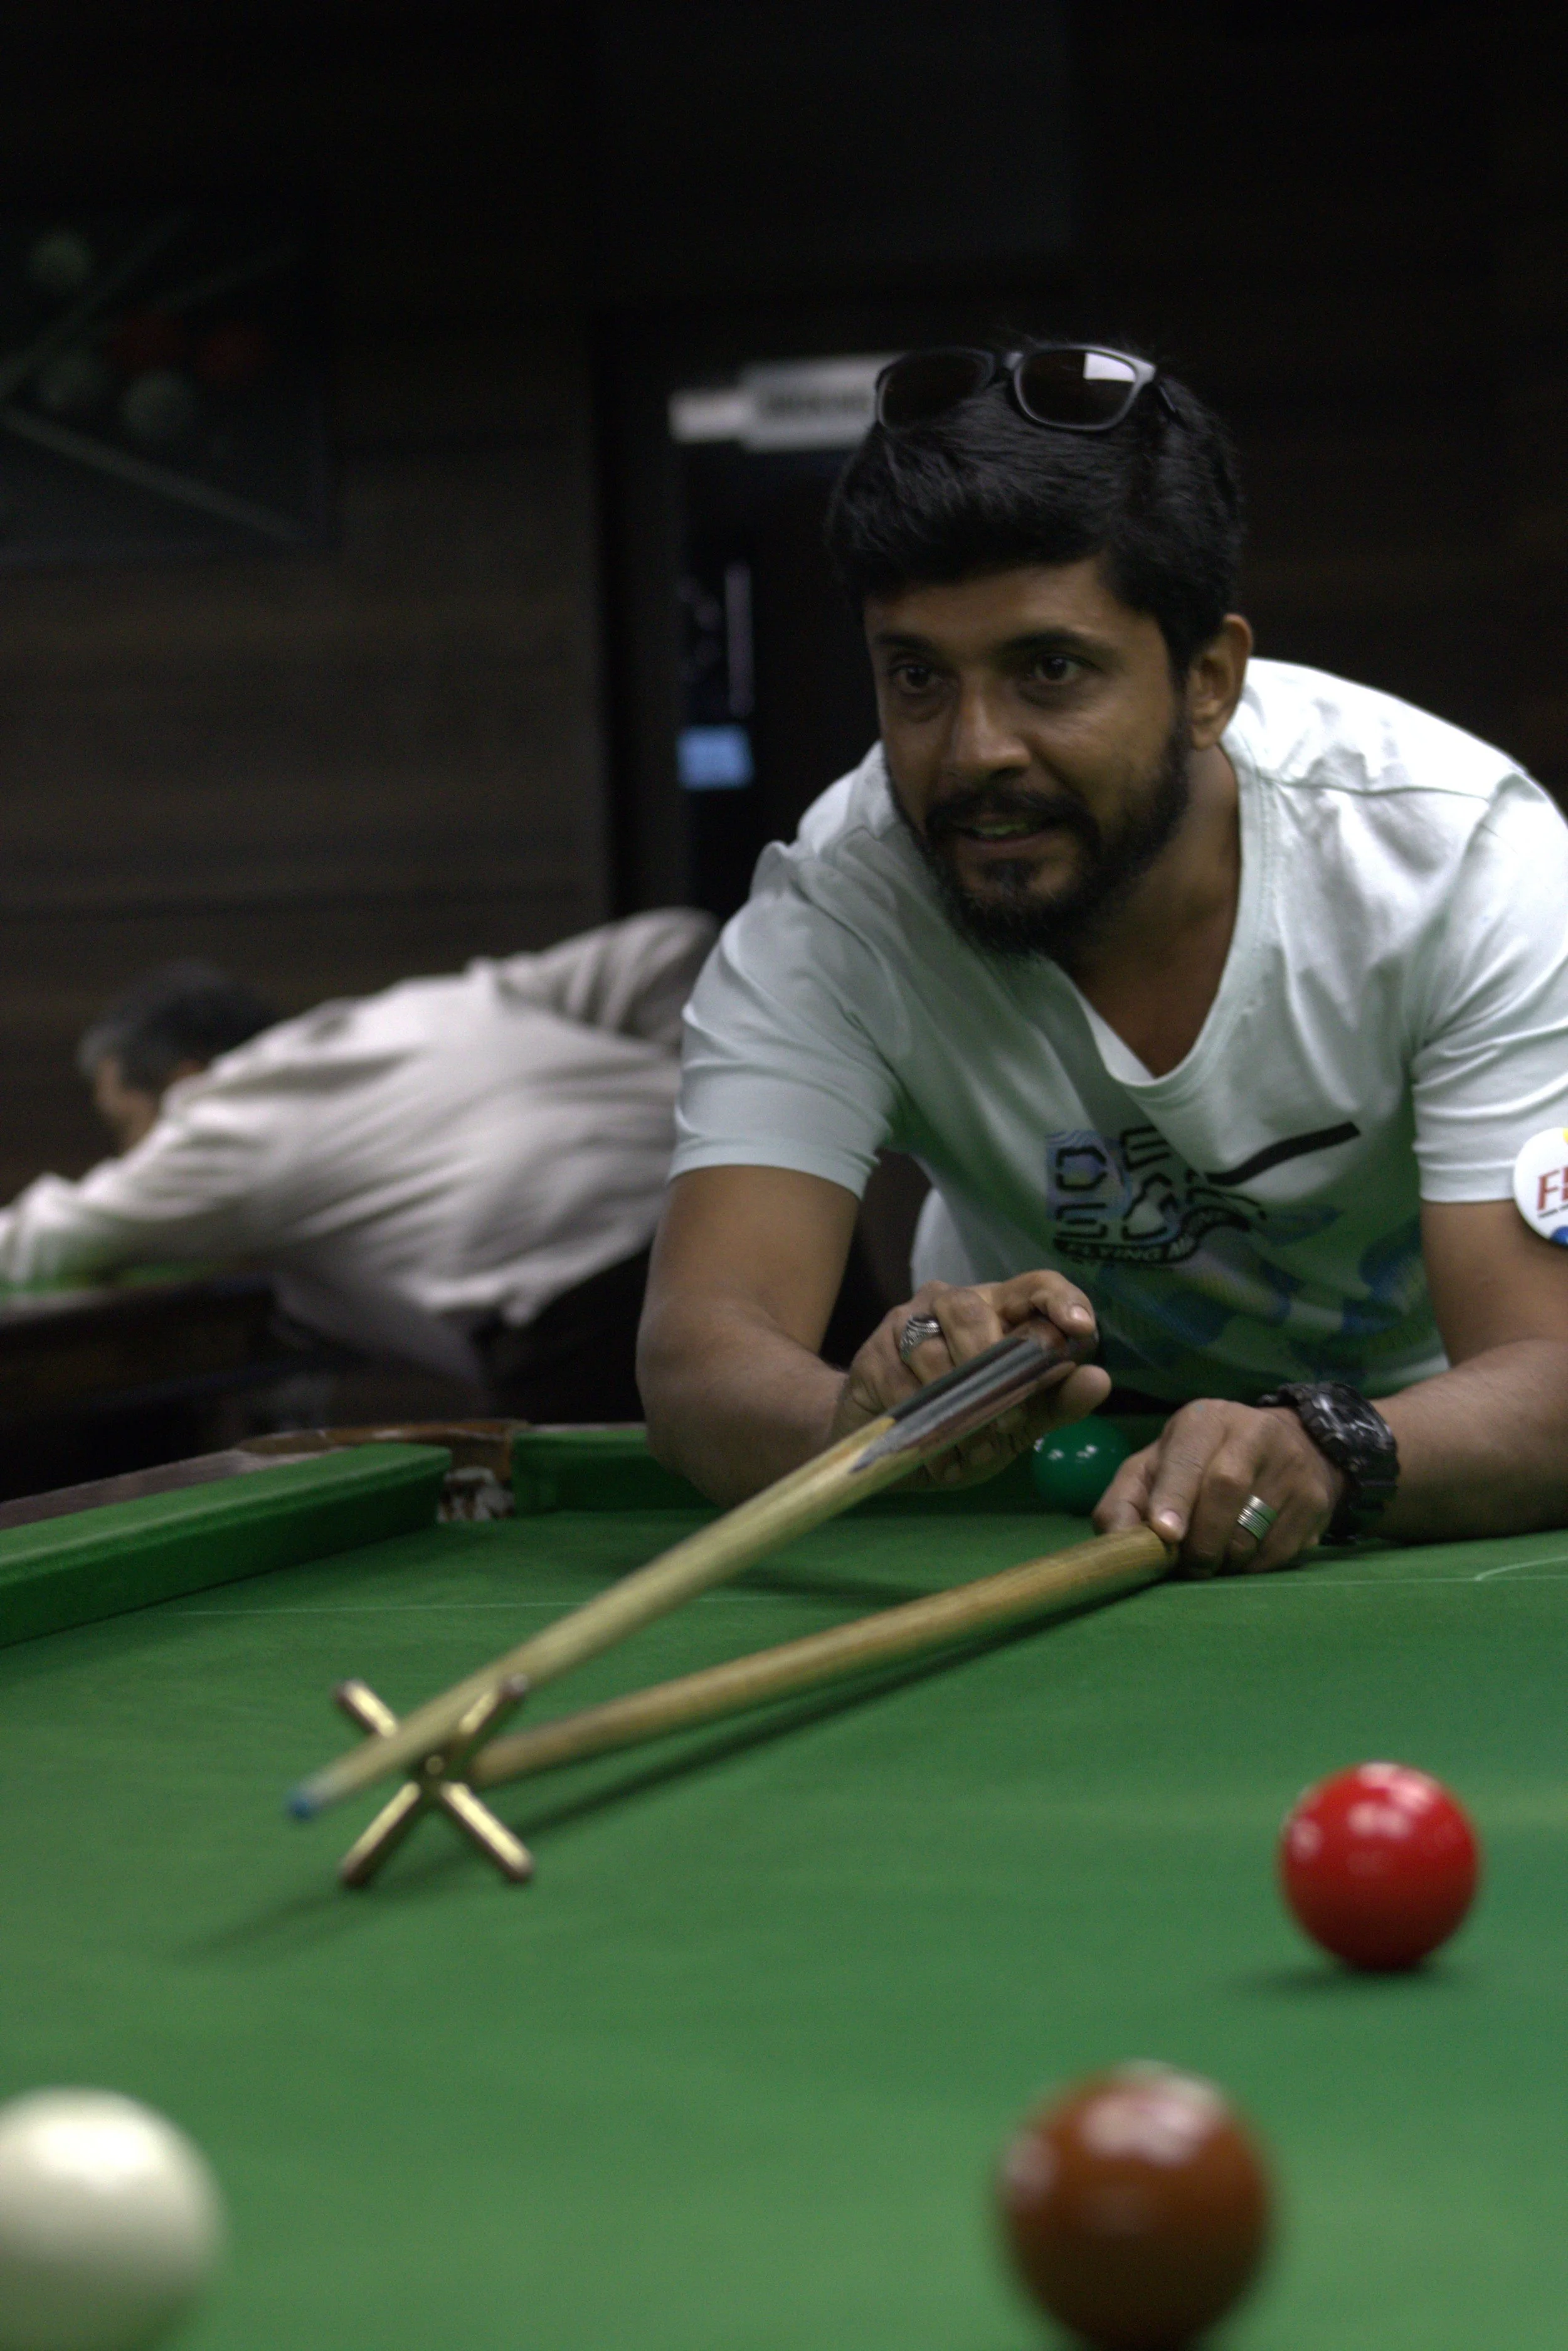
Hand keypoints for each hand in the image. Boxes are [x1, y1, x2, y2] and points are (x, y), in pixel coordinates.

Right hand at [828, 1272, 1111, 1484]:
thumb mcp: (1017, 1421)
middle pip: (973, 1312)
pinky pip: (902, 1386)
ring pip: (933, 1352)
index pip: (1033, 1286)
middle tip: (1009, 1421)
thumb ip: (1056, 1401)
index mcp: (997, 1309)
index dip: (1059, 1300)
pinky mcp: (873, 1356)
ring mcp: (905, 1324)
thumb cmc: (960, 1421)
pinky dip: (927, 1427)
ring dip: (957, 1410)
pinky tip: (942, 1457)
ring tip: (974, 1451)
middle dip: (992, 1366)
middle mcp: (949, 1303)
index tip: (1079, 1329)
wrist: (886, 1447)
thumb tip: (1099, 1379)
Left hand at [1092, 1400, 1344, 1573]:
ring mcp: (1291, 1468)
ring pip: (1251, 1531)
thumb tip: (1115, 1542)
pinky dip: (1252, 1567)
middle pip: (1224, 1492)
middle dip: (1199, 1541)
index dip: (1174, 1499)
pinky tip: (1243, 1556)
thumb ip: (1127, 1497)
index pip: (1189, 1460)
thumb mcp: (1161, 1462)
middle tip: (1186, 1565)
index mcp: (1205, 1420)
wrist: (1295, 1445)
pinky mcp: (1316, 1502)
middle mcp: (1253, 1433)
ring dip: (1224, 1560)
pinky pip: (1277, 1553)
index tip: (1165, 1536)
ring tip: (1212, 1559)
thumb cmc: (1205, 1461)